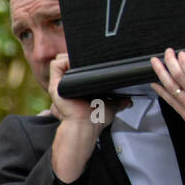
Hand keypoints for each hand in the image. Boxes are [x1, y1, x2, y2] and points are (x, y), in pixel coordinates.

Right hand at [46, 53, 129, 182]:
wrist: (86, 126)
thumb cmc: (95, 120)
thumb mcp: (111, 108)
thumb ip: (119, 102)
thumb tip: (128, 100)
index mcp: (78, 88)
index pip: (76, 67)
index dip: (83, 61)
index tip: (94, 58)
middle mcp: (67, 85)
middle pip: (68, 61)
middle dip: (78, 57)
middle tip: (90, 59)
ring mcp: (60, 85)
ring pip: (61, 61)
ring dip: (72, 57)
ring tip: (83, 61)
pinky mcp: (55, 85)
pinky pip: (56, 65)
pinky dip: (64, 60)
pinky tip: (75, 62)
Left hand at [151, 49, 184, 150]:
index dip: (183, 61)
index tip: (182, 53)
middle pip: (178, 77)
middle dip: (170, 62)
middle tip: (167, 53)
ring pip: (171, 88)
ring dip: (161, 73)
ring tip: (155, 63)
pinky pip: (170, 102)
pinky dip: (161, 92)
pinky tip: (156, 84)